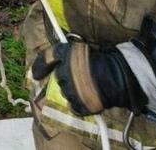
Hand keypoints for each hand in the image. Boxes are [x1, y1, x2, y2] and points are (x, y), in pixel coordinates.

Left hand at [32, 18, 155, 117]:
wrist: (119, 74)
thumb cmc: (102, 58)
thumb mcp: (82, 48)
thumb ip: (67, 53)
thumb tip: (56, 59)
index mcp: (64, 53)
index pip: (46, 58)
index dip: (39, 66)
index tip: (36, 74)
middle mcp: (64, 70)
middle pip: (58, 77)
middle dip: (65, 78)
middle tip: (78, 77)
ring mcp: (71, 89)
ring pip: (65, 92)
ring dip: (72, 91)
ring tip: (86, 87)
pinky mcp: (80, 104)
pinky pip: (73, 107)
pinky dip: (78, 105)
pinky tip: (85, 100)